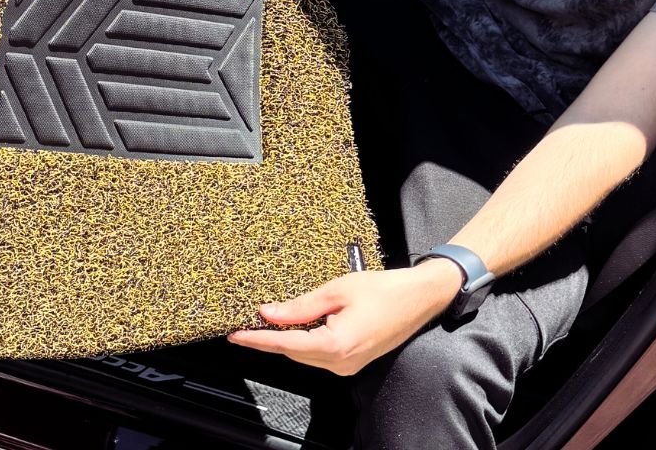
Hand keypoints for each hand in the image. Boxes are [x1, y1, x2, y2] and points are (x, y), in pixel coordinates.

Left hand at [228, 262, 461, 375]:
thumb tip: (270, 314)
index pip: (285, 345)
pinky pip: (321, 353)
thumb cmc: (385, 290)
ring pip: (307, 354)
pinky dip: (306, 340)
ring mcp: (348, 366)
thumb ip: (300, 306)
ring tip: (268, 322)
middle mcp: (341, 363)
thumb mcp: (337, 290)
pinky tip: (298, 325)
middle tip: (247, 324)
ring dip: (288, 339)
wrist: (420, 297)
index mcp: (335, 345)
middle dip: (270, 338)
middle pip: (294, 352)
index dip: (258, 340)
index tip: (236, 335)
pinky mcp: (354, 361)